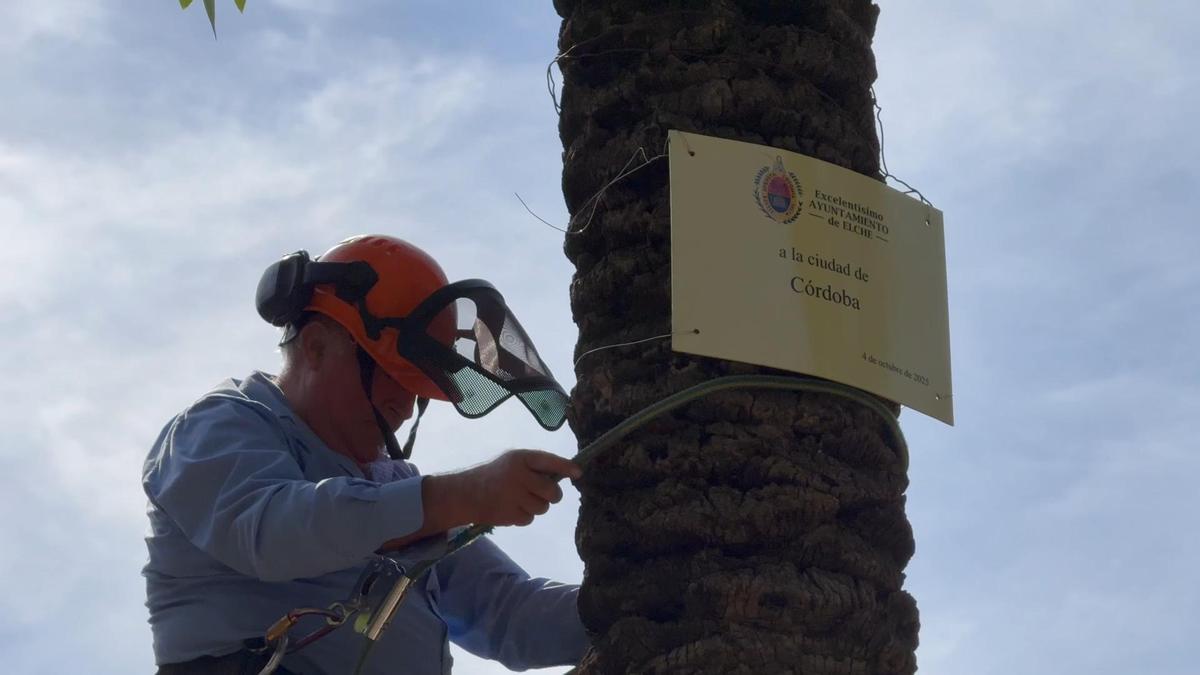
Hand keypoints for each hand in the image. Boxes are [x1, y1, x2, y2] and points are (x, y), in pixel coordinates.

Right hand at [458, 449, 582, 526]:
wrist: (465, 494)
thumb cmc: (494, 476)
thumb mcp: (512, 462)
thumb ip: (534, 467)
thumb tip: (563, 476)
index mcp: (520, 458)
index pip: (549, 461)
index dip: (566, 467)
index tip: (578, 473)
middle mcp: (519, 475)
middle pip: (552, 491)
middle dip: (551, 495)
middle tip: (542, 493)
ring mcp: (514, 496)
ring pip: (543, 507)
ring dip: (536, 506)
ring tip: (520, 500)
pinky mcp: (510, 514)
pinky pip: (530, 518)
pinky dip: (524, 516)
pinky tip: (511, 509)